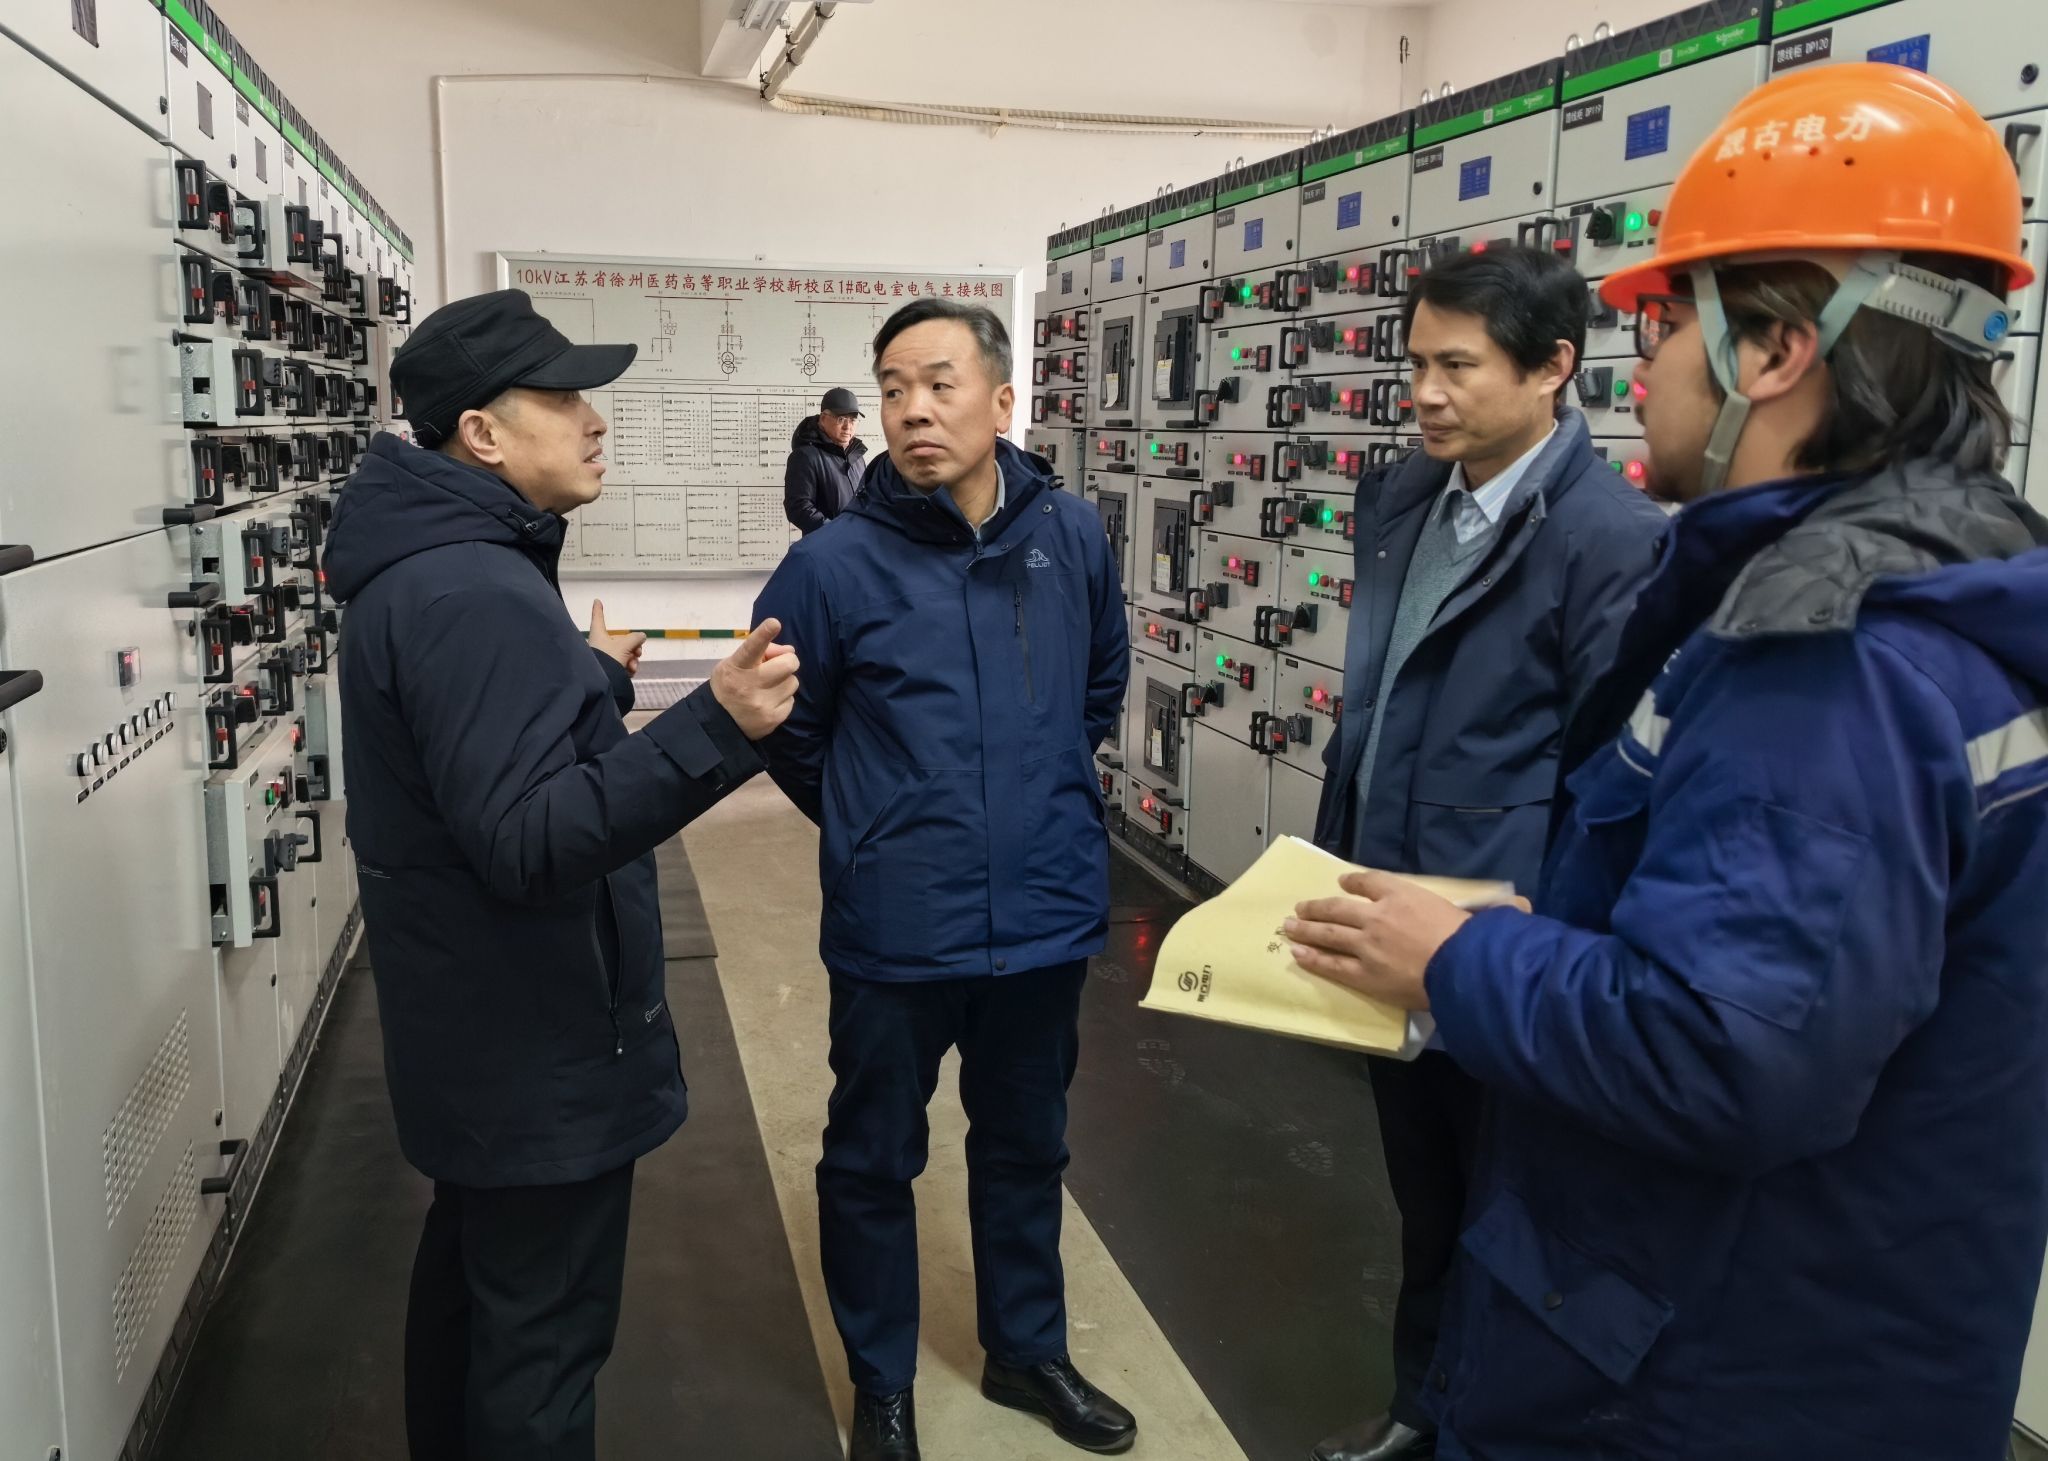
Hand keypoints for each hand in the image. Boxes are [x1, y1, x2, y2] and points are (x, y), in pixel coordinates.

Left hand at [587, 599, 645, 676]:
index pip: (598, 619)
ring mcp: (604, 658)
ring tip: (632, 666)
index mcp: (599, 635)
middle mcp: (600, 645)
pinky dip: (627, 668)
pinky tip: (629, 672)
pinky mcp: (607, 670)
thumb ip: (635, 638)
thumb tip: (641, 636)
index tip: (596, 601)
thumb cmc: (609, 659)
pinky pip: (621, 665)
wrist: (602, 683)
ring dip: (632, 660)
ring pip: (623, 654)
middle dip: (632, 648)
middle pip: (620, 641)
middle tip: (637, 653)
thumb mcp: (625, 646)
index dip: (598, 610)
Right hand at [711, 618, 799, 740]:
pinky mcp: (773, 719)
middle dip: (788, 661)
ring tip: (769, 688)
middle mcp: (748, 685)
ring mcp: (762, 704)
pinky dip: (783, 699)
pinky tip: (769, 702)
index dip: (763, 634)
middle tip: (778, 666)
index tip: (774, 623)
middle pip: (788, 664)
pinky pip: (791, 700)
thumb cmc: (731, 684)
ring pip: (793, 682)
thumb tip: (790, 650)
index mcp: (736, 666)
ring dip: (785, 682)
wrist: (720, 722)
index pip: (751, 648)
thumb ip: (761, 651)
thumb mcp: (735, 662)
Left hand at [1283, 870, 1482, 1011]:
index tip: (1343, 882)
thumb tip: (1521, 906)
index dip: (1354, 881)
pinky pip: (1331, 964)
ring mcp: (1367, 944)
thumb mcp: (1480, 912)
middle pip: (1339, 907)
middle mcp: (1378, 914)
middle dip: (1316, 907)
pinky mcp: (1363, 974)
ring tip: (1288, 927)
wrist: (1462, 967)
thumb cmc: (1472, 938)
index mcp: (1403, 894)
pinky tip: (1298, 954)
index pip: (1371, 881)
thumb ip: (1491, 908)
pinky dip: (1313, 958)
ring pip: (1328, 934)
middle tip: (1299, 908)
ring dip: (1305, 929)